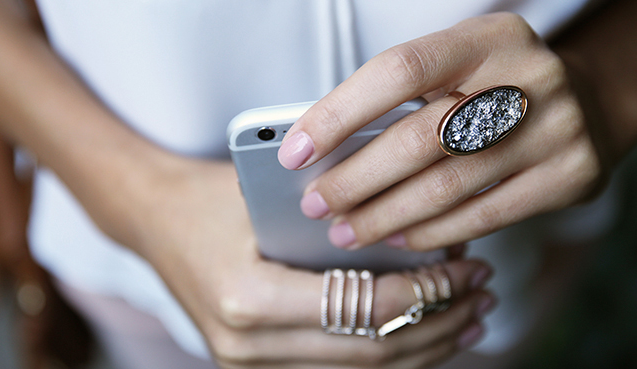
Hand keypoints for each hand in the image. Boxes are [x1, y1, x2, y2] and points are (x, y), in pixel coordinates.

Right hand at [126, 155, 495, 367]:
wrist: (154, 220)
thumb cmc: (211, 196)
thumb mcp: (270, 192)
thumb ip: (340, 218)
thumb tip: (426, 236)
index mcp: (251, 300)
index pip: (365, 309)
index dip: (429, 293)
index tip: (469, 269)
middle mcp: (247, 346)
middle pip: (372, 353)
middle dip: (439, 325)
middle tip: (482, 295)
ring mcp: (248, 364)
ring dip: (424, 348)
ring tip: (469, 319)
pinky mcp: (255, 366)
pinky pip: (339, 368)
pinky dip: (388, 354)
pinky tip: (424, 336)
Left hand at [278, 12, 608, 250]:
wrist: (591, 104)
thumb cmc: (495, 88)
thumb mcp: (459, 70)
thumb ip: (406, 101)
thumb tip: (326, 156)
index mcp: (486, 37)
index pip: (398, 70)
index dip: (339, 113)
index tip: (294, 151)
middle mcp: (528, 76)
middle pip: (420, 137)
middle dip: (357, 179)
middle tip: (314, 205)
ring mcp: (557, 127)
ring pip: (450, 184)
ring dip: (387, 215)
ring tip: (345, 232)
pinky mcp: (572, 176)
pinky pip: (486, 215)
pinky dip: (434, 232)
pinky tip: (399, 240)